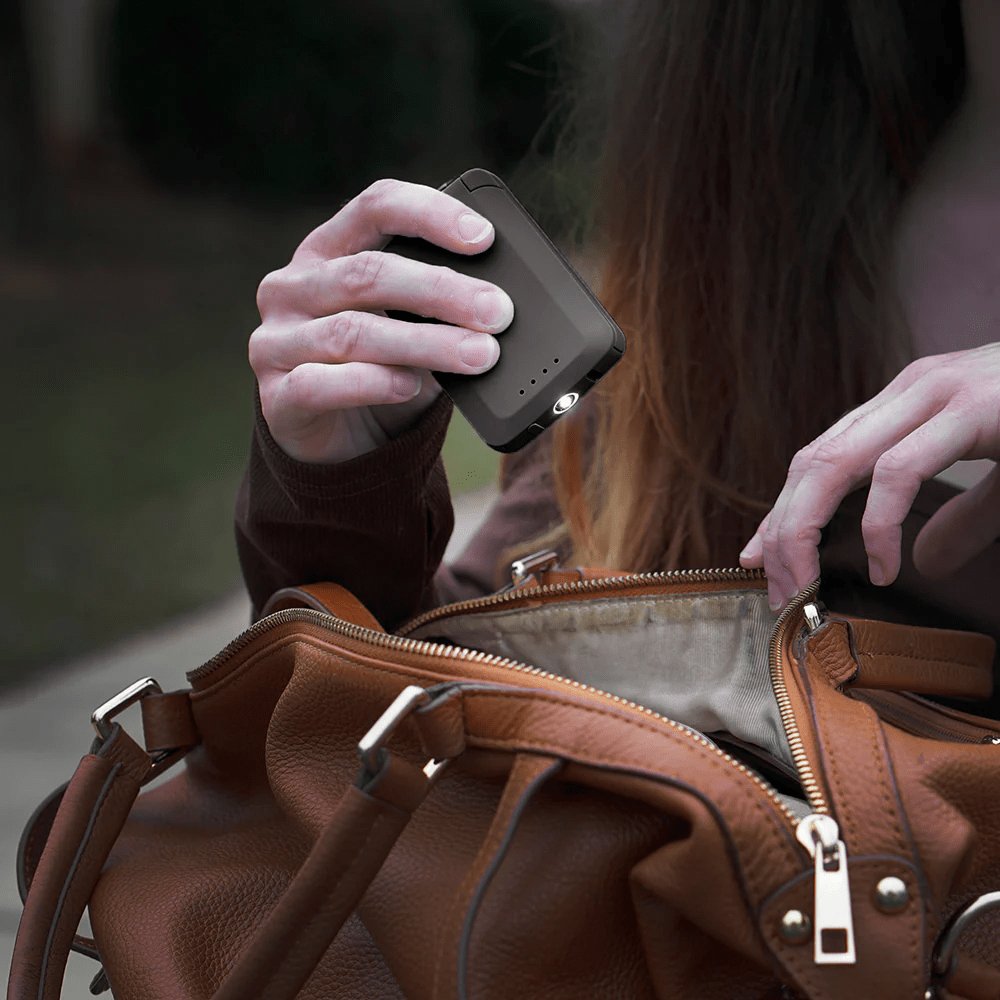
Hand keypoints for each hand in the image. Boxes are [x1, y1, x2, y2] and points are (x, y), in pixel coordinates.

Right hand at [250, 179, 513, 463]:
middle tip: (498, 312)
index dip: (430, 214)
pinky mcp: (276, 397)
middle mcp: (293, 287)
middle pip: (368, 273)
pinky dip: (373, 383)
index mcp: (327, 250)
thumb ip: (439, 307)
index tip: (484, 237)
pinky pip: (322, 384)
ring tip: (479, 355)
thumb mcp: (409, 326)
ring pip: (353, 332)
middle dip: (442, 291)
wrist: (338, 445)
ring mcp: (276, 341)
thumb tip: (500, 303)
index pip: (376, 207)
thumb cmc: (379, 369)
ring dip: (425, 343)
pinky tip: (411, 386)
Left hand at [739, 343, 999, 609]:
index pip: (819, 455)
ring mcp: (939, 392)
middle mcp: (911, 389)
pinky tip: (884, 568)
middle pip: (811, 461)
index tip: (760, 558)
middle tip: (774, 587)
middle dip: (781, 529)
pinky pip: (900, 470)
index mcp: (908, 401)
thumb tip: (918, 562)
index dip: (783, 509)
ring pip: (835, 462)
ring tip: (803, 584)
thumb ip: (960, 516)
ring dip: (805, 531)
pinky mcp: (975, 407)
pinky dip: (879, 524)